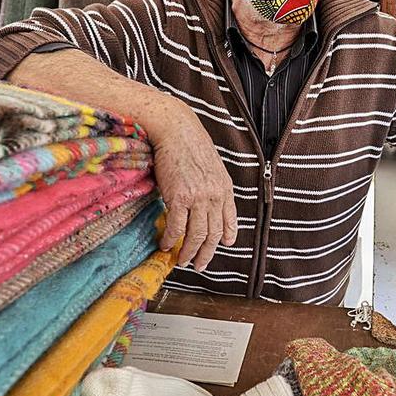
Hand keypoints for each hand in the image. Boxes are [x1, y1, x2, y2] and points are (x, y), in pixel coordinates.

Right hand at [148, 107, 237, 271]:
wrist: (176, 129)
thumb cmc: (190, 143)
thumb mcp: (211, 165)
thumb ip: (212, 184)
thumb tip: (206, 198)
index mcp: (225, 188)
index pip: (230, 219)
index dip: (227, 236)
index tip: (224, 244)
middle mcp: (215, 195)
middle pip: (213, 234)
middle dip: (206, 253)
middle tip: (199, 265)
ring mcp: (198, 198)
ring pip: (196, 235)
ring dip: (188, 253)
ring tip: (182, 261)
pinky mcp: (179, 198)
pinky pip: (177, 227)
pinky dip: (171, 240)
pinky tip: (165, 246)